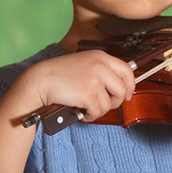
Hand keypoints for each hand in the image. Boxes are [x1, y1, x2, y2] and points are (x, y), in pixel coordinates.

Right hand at [20, 50, 136, 120]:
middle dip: (115, 101)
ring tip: (86, 107)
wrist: (41, 80)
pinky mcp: (87, 95)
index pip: (127, 70)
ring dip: (98, 110)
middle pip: (122, 90)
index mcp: (101, 57)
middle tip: (103, 104)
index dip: (130, 85)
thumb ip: (101, 71)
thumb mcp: (84, 64)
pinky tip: (81, 111)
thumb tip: (119, 86)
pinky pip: (97, 112)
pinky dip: (90, 116)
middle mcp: (100, 66)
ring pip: (109, 104)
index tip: (127, 94)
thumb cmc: (59, 74)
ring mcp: (95, 80)